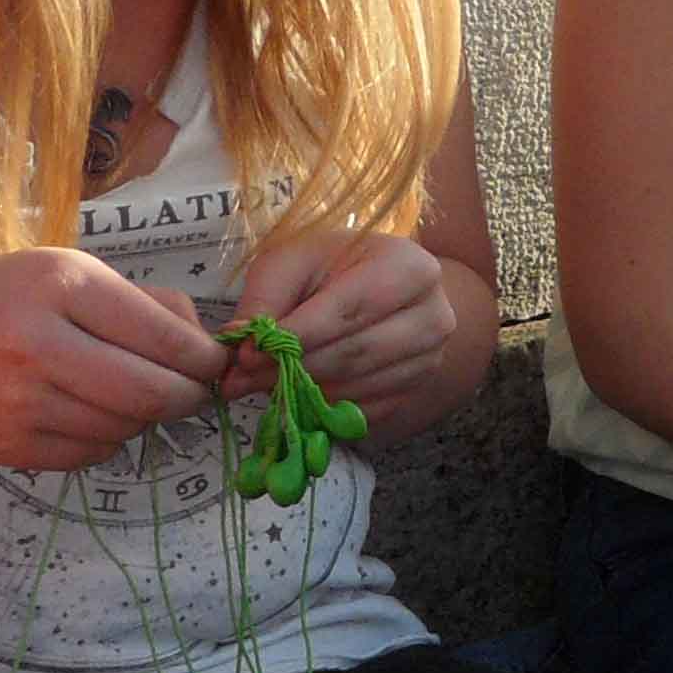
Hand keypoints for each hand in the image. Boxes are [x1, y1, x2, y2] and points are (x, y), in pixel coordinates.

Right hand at [0, 247, 224, 469]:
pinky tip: (86, 412)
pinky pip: (90, 453)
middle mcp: (40, 341)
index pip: (165, 336)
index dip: (204, 359)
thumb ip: (136, 302)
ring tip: (129, 394)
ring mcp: (21, 401)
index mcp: (61, 283)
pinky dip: (106, 438)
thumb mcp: (56, 271)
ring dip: (145, 418)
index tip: (213, 362)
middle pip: (154, 393)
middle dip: (188, 397)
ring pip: (126, 428)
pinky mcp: (8, 445)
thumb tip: (201, 341)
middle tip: (191, 391)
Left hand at [229, 229, 460, 444]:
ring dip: (301, 392)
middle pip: (355, 352)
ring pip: (357, 386)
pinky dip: (321, 408)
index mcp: (408, 267)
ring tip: (257, 385)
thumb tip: (240, 345)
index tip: (248, 354)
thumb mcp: (293, 261)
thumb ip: (265, 297)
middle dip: (292, 369)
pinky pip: (363, 411)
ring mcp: (430, 357)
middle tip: (241, 378)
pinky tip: (293, 394)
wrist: (382, 289)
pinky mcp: (415, 389)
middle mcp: (433, 315)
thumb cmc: (333, 267)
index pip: (349, 309)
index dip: (296, 335)